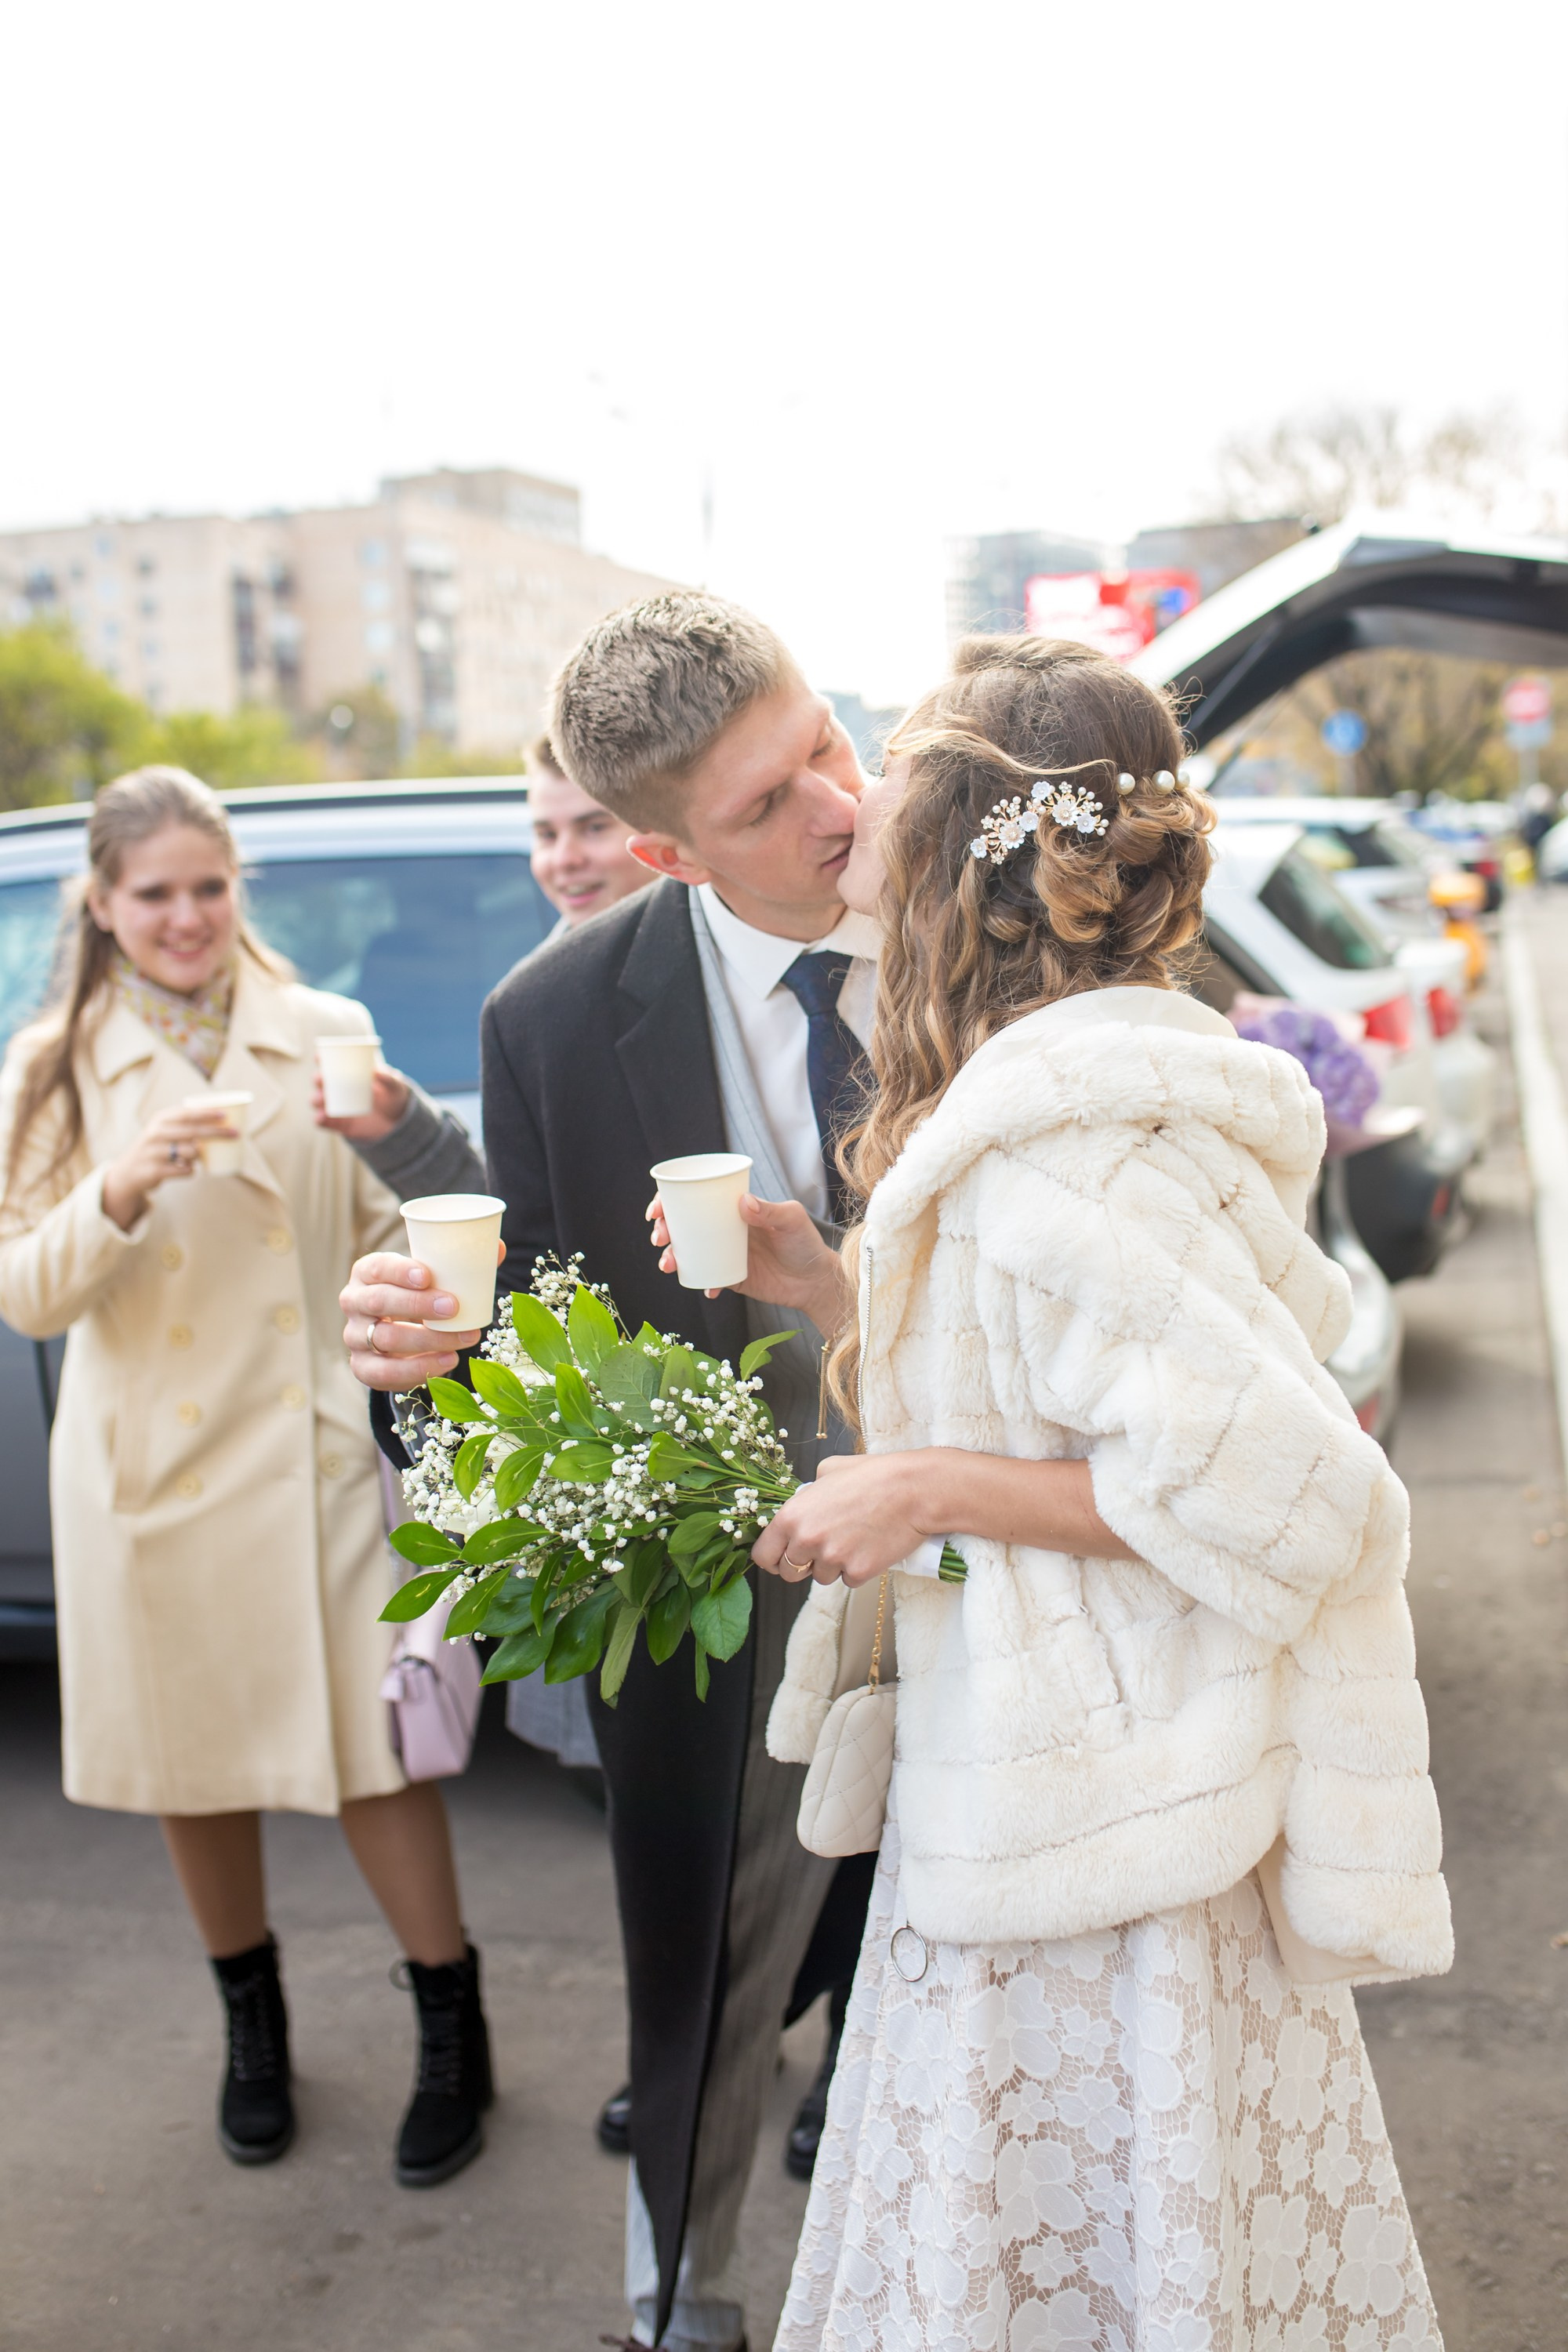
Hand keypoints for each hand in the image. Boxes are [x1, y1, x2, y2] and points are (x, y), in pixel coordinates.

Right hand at [101, 1102, 242, 1232]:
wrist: (128, 1172)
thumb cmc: (157, 1148)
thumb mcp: (165, 1131)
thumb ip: (187, 1125)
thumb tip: (224, 1121)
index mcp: (160, 1120)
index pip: (186, 1113)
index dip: (206, 1113)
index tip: (225, 1115)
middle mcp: (155, 1133)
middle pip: (193, 1132)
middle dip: (217, 1132)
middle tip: (236, 1134)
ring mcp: (153, 1153)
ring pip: (191, 1152)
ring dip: (200, 1155)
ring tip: (196, 1155)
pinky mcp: (155, 1171)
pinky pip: (186, 1170)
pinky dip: (191, 1170)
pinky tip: (187, 1168)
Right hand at [312, 1065, 410, 1141]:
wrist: (396, 1124)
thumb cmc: (392, 1098)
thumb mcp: (395, 1088)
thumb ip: (389, 1080)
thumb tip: (377, 1072)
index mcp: (349, 1075)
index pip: (331, 1065)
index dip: (322, 1059)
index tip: (319, 1056)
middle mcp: (338, 1089)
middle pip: (320, 1082)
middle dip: (317, 1079)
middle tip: (321, 1079)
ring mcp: (336, 1106)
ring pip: (317, 1101)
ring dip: (316, 1098)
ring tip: (322, 1098)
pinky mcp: (337, 1124)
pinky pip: (322, 1122)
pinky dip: (319, 1119)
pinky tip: (322, 1116)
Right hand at [339, 1242, 502, 1389]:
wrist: (396, 1332)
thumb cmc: (417, 1294)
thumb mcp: (430, 1277)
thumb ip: (461, 1264)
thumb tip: (498, 1248)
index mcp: (367, 1272)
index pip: (377, 1267)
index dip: (399, 1271)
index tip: (428, 1276)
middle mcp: (354, 1301)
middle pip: (378, 1301)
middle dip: (417, 1305)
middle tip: (454, 1307)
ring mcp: (354, 1335)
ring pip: (383, 1338)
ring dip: (426, 1340)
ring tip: (463, 1339)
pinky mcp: (362, 1366)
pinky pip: (383, 1372)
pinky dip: (417, 1369)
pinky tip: (447, 1361)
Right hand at [646, 1191, 846, 1329]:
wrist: (816, 1281)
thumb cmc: (806, 1243)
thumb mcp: (792, 1220)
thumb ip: (771, 1211)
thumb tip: (743, 1202)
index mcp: (734, 1208)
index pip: (697, 1198)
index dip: (670, 1201)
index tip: (657, 1209)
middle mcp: (725, 1229)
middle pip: (684, 1225)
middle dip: (664, 1230)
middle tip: (660, 1237)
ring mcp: (725, 1254)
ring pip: (690, 1253)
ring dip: (673, 1257)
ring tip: (668, 1264)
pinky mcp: (730, 1278)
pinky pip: (707, 1279)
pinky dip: (701, 1283)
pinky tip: (706, 1288)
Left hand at [752, 1453, 930, 1587]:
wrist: (913, 1490)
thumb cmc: (874, 1476)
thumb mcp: (829, 1470)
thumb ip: (807, 1492)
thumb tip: (803, 1502)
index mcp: (793, 1516)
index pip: (763, 1555)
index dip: (771, 1559)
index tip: (780, 1559)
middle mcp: (808, 1540)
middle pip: (789, 1573)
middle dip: (802, 1565)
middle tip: (821, 1550)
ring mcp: (833, 1559)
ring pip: (821, 1578)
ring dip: (832, 1565)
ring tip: (853, 1540)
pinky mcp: (858, 1572)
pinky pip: (848, 1580)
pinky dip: (856, 1569)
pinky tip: (868, 1547)